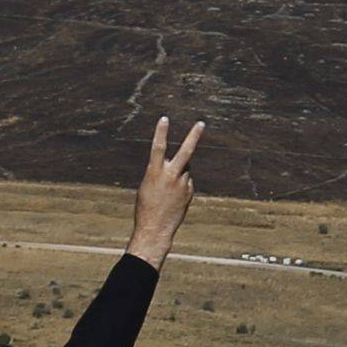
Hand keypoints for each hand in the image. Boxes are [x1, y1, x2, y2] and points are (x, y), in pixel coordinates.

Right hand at [127, 114, 205, 266]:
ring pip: (184, 169)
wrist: (155, 228)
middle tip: (201, 123)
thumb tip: (180, 165)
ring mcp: (183, 183)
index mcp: (154, 172)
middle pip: (186, 152)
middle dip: (193, 136)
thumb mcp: (148, 185)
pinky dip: (180, 186)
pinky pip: (186, 182)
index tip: (164, 118)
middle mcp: (171, 176)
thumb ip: (162, 172)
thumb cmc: (146, 206)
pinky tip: (172, 199)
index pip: (158, 147)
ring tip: (166, 192)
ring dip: (177, 174)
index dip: (160, 132)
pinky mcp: (190, 191)